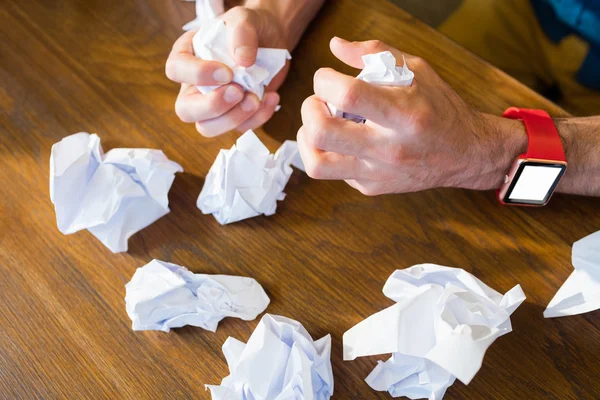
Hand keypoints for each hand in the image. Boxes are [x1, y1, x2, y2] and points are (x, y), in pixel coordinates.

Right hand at [166, 6, 289, 136]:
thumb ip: (241, 31)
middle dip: (213, 106)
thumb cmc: (250, 27)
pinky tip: (271, 97)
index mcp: (187, 55)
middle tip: (238, 92)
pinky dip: (257, 118)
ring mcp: (213, 103)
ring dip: (233, 118)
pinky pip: (239, 128)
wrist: (272, 39)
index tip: (226, 72)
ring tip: (256, 98)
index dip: (198, 75)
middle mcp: (194, 84)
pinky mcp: (235, 114)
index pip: (176, 70)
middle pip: (185, 110)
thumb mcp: (245, 17)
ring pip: (208, 128)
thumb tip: (243, 61)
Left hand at [297, 38, 526, 195]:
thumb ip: (376, 54)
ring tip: (317, 124)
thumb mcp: (418, 71)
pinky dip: (327, 151)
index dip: (324, 80)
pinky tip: (342, 139)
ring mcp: (378, 173)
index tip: (326, 77)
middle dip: (309, 109)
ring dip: (306, 139)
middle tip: (318, 101)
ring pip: (317, 165)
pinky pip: (333, 172)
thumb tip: (336, 45)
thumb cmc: (439, 108)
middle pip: (323, 132)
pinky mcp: (371, 187)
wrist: (464, 154)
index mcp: (404, 113)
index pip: (348, 94)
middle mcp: (390, 148)